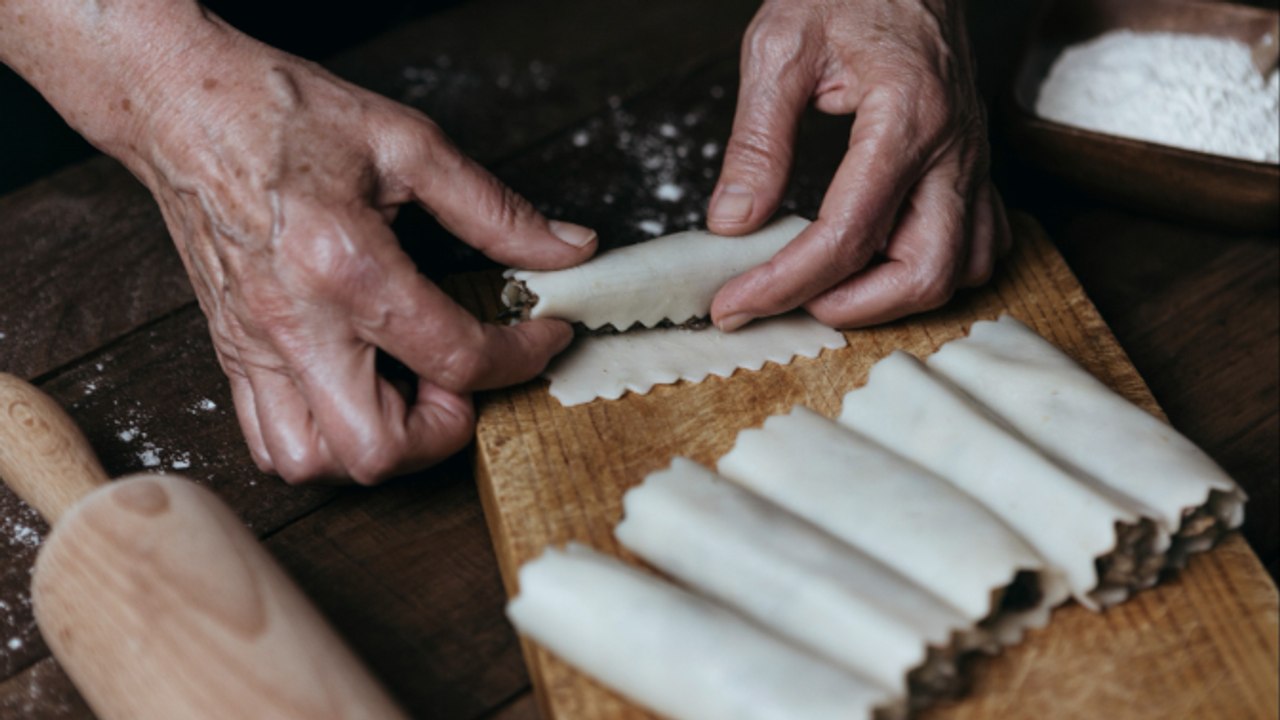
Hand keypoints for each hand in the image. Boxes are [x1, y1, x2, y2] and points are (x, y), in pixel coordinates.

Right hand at [118, 21, 596, 483]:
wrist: (181, 105)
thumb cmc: (282, 113)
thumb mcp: (406, 143)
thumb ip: (494, 209)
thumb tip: (566, 249)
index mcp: (346, 265)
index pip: (455, 357)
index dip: (522, 357)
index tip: (542, 334)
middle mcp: (295, 323)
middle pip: (377, 450)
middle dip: (442, 431)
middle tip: (459, 374)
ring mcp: (254, 349)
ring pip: (313, 463)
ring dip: (379, 444)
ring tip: (406, 387)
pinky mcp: (231, 355)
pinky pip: (269, 443)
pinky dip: (324, 441)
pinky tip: (357, 390)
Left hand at [707, 0, 1009, 330]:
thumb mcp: (779, 48)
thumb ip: (757, 141)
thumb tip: (733, 223)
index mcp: (905, 117)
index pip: (846, 234)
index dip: (783, 283)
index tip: (733, 303)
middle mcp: (953, 149)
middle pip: (922, 273)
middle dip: (849, 307)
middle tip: (785, 301)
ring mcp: (974, 161)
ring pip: (959, 270)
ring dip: (892, 297)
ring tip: (827, 286)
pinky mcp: (977, 165)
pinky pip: (980, 244)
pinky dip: (931, 270)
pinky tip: (881, 260)